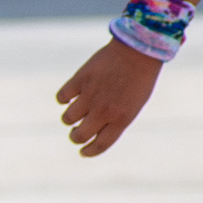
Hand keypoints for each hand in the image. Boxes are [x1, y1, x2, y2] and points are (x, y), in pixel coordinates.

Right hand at [56, 40, 164, 157]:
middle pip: (79, 135)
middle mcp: (104, 111)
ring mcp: (91, 95)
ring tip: (75, 112)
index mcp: (120, 119)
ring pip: (67, 118)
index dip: (89, 151)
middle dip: (75, 137)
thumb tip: (94, 130)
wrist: (138, 50)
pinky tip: (70, 95)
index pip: (99, 145)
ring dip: (69, 119)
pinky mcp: (80, 79)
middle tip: (76, 133)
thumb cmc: (140, 79)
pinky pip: (62, 97)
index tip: (83, 152)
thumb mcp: (134, 105)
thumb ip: (116, 121)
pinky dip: (63, 98)